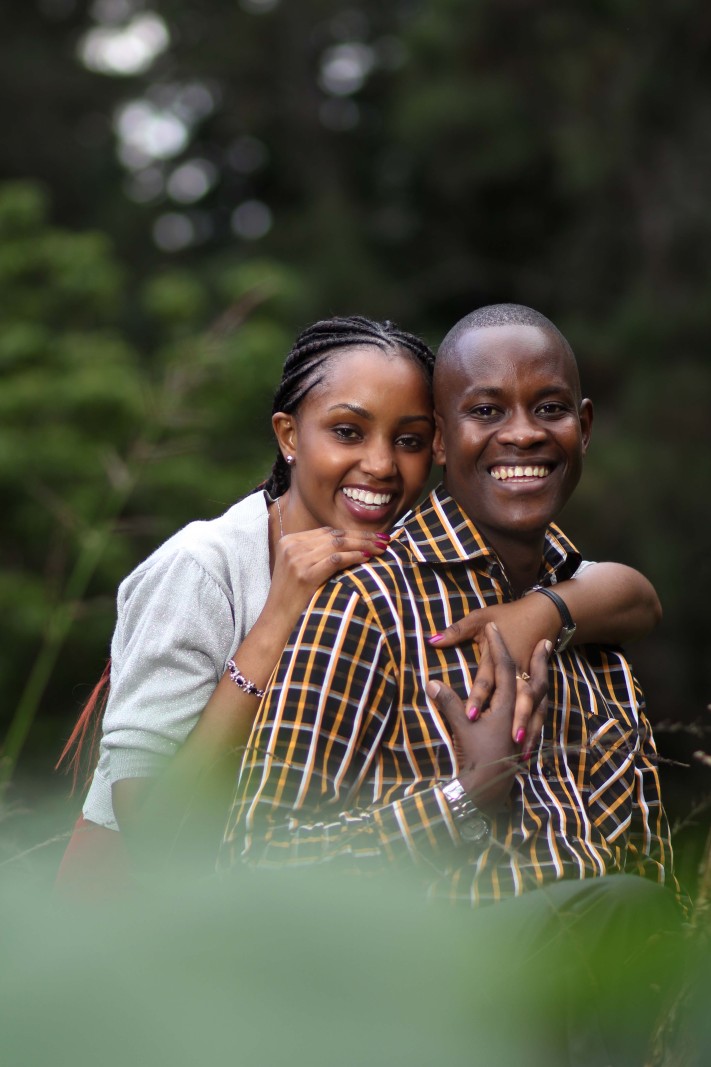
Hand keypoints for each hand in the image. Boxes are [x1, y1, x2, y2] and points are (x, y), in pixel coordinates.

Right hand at [267, 526, 390, 629]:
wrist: (276, 621)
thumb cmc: (292, 598)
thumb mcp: (299, 568)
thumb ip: (316, 554)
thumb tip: (351, 544)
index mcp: (289, 541)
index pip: (327, 531)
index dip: (353, 532)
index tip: (374, 536)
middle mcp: (292, 546)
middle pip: (334, 535)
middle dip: (362, 537)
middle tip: (385, 540)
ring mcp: (297, 559)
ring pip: (337, 544)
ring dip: (363, 545)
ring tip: (381, 548)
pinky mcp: (305, 574)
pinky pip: (335, 560)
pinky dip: (353, 557)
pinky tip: (367, 558)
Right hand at [426, 623, 549, 812]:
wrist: (489, 789)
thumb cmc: (476, 755)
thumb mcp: (460, 726)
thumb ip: (448, 702)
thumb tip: (431, 682)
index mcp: (506, 703)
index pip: (503, 666)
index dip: (497, 644)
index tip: (494, 626)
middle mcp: (521, 711)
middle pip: (534, 679)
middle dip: (539, 660)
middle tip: (546, 642)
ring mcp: (526, 725)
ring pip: (541, 697)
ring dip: (543, 679)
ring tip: (548, 668)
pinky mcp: (526, 738)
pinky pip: (539, 715)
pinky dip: (541, 703)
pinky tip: (540, 703)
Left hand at [428, 599, 558, 742]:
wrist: (544, 612)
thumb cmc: (508, 615)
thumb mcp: (479, 618)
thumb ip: (456, 631)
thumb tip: (432, 640)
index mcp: (503, 658)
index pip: (488, 681)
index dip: (478, 698)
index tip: (469, 716)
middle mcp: (519, 671)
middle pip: (519, 699)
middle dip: (517, 721)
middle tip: (510, 742)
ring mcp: (532, 680)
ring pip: (535, 708)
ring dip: (530, 728)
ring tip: (524, 751)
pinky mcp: (540, 687)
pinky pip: (541, 710)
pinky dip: (536, 728)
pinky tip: (529, 749)